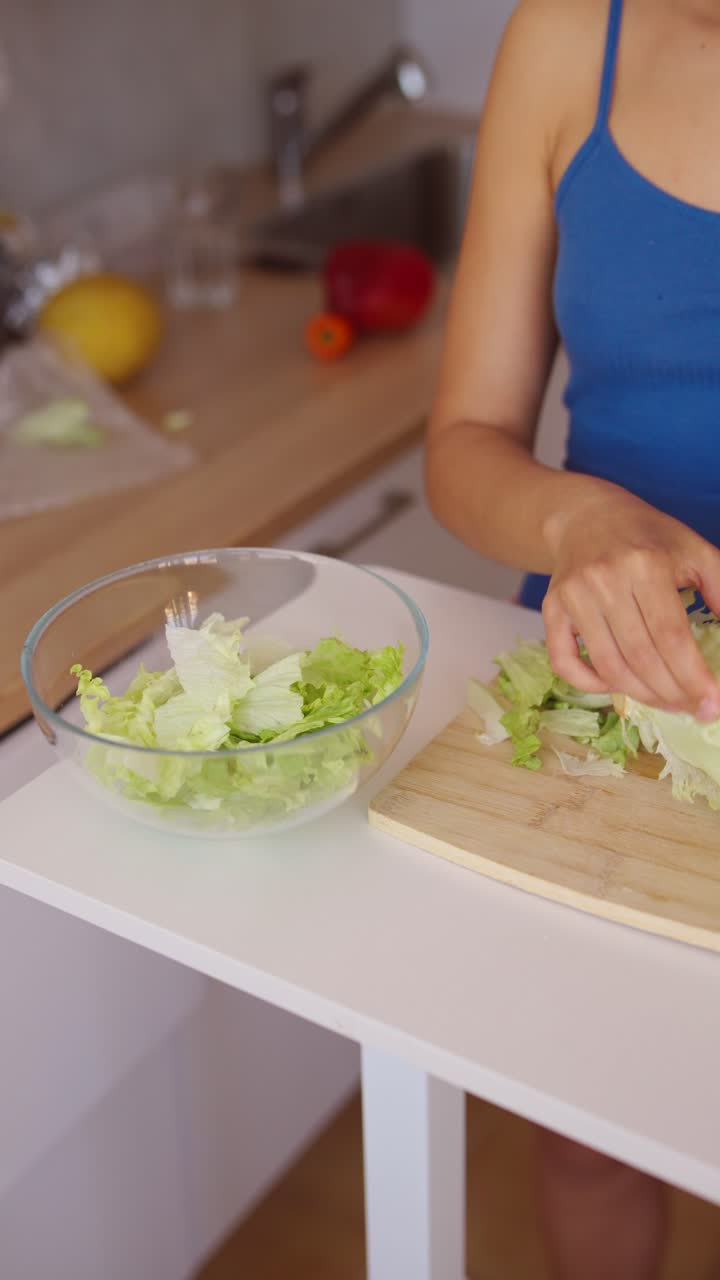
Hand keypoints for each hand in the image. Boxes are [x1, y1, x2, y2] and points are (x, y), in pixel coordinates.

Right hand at [542, 491, 719, 719]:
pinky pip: (564, 661)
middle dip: (673, 694)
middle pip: (641, 658)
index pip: (671, 636)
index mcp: (645, 564)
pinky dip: (590, 684)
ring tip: (666, 702)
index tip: (712, 703)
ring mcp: (573, 597)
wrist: (586, 516)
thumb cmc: (647, 536)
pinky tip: (617, 687)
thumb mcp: (693, 550)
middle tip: (693, 708)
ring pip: (609, 666)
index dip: (693, 677)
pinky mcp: (551, 609)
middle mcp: (604, 580)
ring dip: (641, 695)